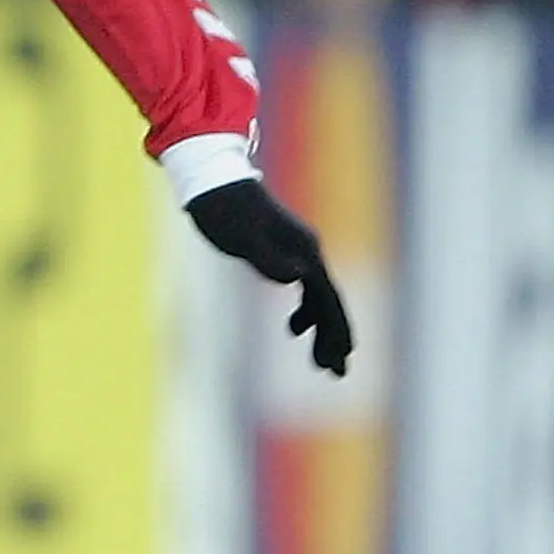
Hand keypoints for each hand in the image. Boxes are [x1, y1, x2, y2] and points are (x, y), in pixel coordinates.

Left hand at [187, 178, 352, 375]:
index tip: (340, 359)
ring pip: (318, 297)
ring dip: (321, 329)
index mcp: (302, 250)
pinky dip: (305, 312)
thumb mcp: (239, 236)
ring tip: (320, 362)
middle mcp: (306, 251)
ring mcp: (297, 250)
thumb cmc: (221, 209)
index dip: (334, 329)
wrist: (212, 179)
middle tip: (335, 373)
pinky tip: (294, 329)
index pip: (326, 297)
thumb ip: (267, 257)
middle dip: (333, 337)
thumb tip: (298, 277)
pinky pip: (306, 288)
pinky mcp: (283, 250)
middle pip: (328, 301)